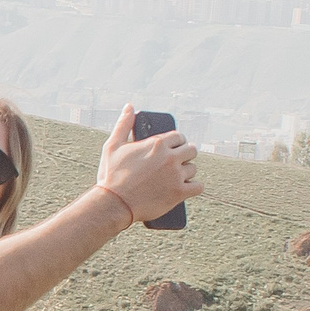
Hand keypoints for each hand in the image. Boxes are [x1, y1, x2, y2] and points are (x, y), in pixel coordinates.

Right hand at [97, 104, 200, 224]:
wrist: (113, 204)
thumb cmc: (111, 176)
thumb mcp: (113, 147)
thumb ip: (123, 124)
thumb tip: (129, 106)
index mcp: (157, 144)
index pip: (179, 137)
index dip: (177, 143)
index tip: (173, 149)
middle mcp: (170, 157)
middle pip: (191, 150)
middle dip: (185, 155)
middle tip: (176, 163)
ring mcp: (176, 175)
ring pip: (193, 169)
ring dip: (187, 172)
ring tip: (176, 178)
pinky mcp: (179, 193)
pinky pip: (198, 187)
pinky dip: (193, 188)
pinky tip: (186, 188)